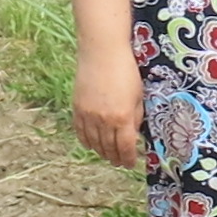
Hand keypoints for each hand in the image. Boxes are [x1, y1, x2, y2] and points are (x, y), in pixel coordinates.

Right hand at [71, 46, 145, 171]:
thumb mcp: (138, 95)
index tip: (130, 164)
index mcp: (123, 117)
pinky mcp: (77, 108)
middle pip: (108, 147)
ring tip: (106, 156)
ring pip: (93, 142)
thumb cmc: (126, 70)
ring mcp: (88, 115)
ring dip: (101, 152)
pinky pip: (80, 131)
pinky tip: (91, 144)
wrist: (102, 52)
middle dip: (115, 157)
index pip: (125, 147)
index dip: (128, 158)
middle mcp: (104, 120)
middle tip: (119, 162)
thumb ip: (136, 117)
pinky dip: (86, 141)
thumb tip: (134, 134)